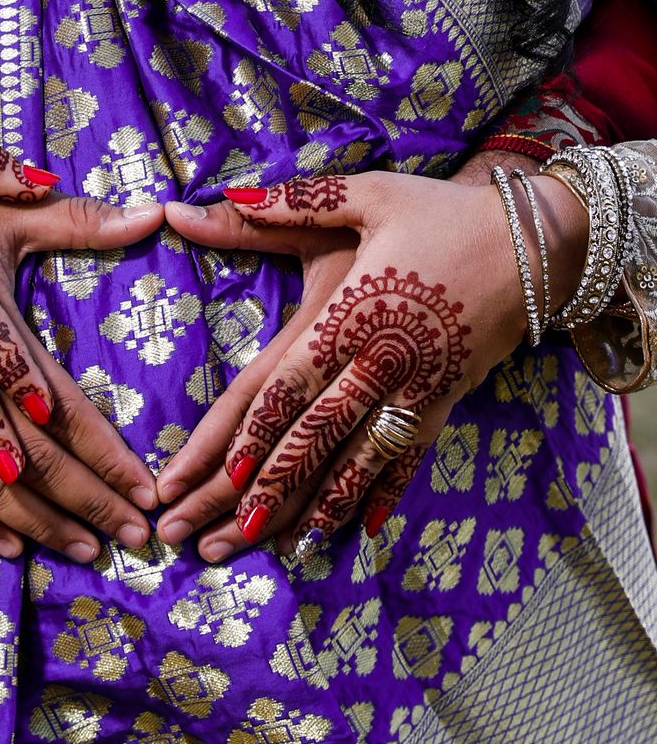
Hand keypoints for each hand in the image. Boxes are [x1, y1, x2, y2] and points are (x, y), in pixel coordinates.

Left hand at [157, 166, 586, 559]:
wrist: (538, 240)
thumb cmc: (444, 213)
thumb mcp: (366, 195)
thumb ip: (289, 204)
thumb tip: (206, 203)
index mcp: (353, 313)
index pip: (292, 384)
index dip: (256, 429)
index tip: (223, 472)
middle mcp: (383, 361)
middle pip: (317, 434)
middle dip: (268, 487)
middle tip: (225, 532)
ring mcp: (418, 389)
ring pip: (359, 459)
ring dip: (317, 506)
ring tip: (278, 548)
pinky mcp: (446, 402)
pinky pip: (409, 458)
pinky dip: (382, 495)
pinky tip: (359, 532)